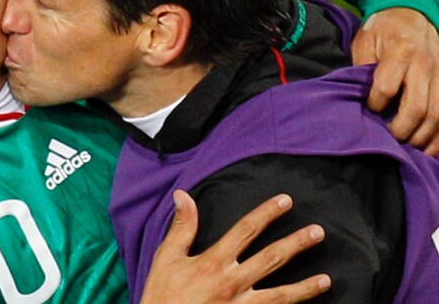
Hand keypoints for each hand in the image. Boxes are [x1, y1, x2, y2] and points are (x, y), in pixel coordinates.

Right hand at [139, 191, 329, 303]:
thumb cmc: (163, 294)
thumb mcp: (166, 257)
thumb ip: (181, 226)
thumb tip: (183, 194)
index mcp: (214, 261)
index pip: (246, 230)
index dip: (266, 213)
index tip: (285, 201)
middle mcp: (232, 282)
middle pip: (271, 258)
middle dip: (296, 243)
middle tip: (318, 232)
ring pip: (280, 295)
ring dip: (305, 287)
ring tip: (326, 280)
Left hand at [351, 7, 438, 154]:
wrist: (412, 12)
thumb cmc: (383, 29)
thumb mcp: (364, 40)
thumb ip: (362, 67)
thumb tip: (358, 96)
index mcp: (400, 52)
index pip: (386, 87)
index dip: (375, 104)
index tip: (368, 109)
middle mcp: (425, 64)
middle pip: (417, 107)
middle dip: (401, 129)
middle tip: (388, 138)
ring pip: (438, 115)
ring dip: (423, 138)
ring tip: (407, 148)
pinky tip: (429, 148)